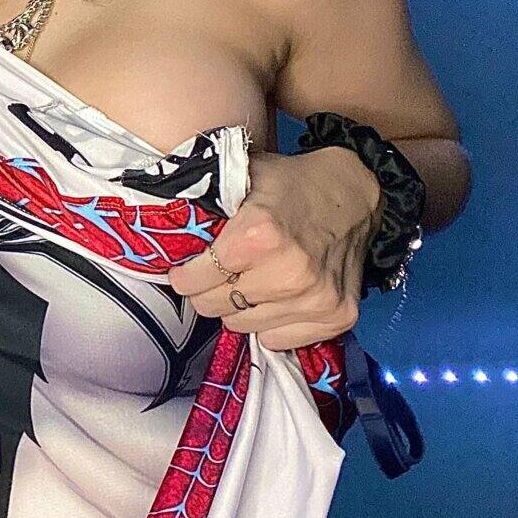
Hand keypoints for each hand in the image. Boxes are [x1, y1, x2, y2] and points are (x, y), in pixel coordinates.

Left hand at [168, 146, 383, 350]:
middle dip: (207, 291)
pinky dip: (269, 324)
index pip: (195, 279)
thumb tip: (162, 226)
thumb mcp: (242, 176)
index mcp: (259, 235)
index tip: (185, 271)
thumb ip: (204, 199)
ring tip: (248, 283)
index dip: (184, 276)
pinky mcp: (337, 317)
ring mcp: (316, 299)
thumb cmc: (291, 185)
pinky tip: (275, 298)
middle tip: (216, 276)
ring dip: (237, 308)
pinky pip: (278, 341)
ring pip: (243, 326)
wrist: (355, 194)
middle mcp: (289, 273)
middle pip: (215, 307)